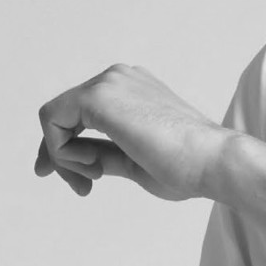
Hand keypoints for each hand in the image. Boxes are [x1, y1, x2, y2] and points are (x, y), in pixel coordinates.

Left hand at [35, 63, 225, 200]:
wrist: (213, 162)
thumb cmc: (188, 166)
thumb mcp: (133, 160)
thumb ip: (104, 152)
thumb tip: (77, 155)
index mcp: (134, 89)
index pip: (82, 114)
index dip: (68, 148)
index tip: (81, 181)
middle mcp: (120, 78)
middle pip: (64, 115)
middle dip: (63, 156)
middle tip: (82, 187)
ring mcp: (109, 82)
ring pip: (54, 118)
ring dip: (64, 156)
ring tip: (93, 178)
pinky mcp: (98, 96)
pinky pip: (51, 121)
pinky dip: (61, 151)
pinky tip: (91, 166)